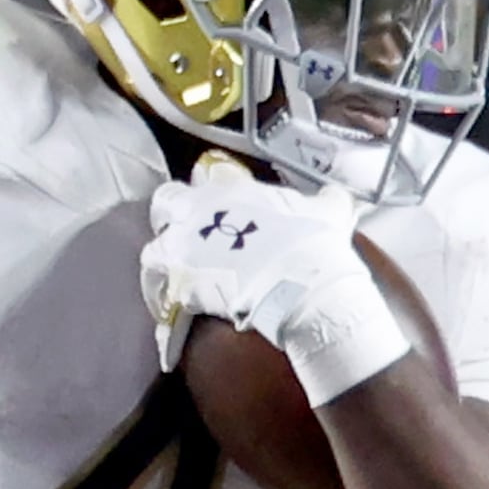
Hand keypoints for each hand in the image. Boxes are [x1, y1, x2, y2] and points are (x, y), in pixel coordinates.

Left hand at [140, 155, 405, 402]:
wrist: (302, 285)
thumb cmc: (316, 243)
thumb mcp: (329, 209)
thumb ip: (325, 199)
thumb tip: (334, 198)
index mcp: (231, 186)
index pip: (206, 173)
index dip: (209, 189)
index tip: (218, 204)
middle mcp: (198, 211)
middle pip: (165, 202)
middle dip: (172, 217)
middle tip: (188, 237)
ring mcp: (184, 249)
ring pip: (153, 251)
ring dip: (164, 263)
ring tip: (179, 279)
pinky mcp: (180, 286)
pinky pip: (161, 297)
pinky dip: (166, 306)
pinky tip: (176, 315)